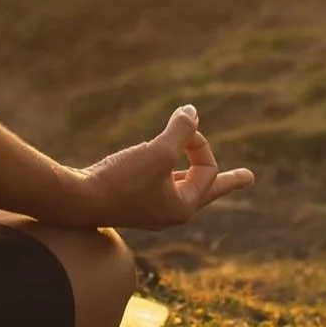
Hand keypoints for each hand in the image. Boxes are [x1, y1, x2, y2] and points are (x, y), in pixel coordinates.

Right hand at [75, 105, 255, 229]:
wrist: (77, 201)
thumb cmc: (121, 180)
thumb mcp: (158, 152)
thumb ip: (181, 131)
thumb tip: (193, 112)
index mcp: (183, 207)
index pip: (208, 170)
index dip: (199, 143)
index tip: (182, 127)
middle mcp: (170, 213)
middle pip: (205, 189)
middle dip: (226, 180)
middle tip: (248, 177)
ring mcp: (149, 210)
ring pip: (180, 186)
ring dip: (191, 172)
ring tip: (204, 174)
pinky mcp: (130, 202)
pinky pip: (159, 185)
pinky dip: (166, 171)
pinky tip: (161, 171)